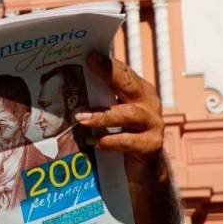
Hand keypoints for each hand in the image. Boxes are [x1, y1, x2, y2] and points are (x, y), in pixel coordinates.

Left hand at [76, 51, 165, 175]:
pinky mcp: (152, 145)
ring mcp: (153, 124)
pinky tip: (93, 142)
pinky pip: (129, 141)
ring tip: (80, 117)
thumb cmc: (123, 135)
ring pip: (129, 115)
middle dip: (110, 74)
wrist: (145, 168)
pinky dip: (109, 141)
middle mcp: (149, 103)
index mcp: (139, 91)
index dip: (108, 64)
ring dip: (103, 115)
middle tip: (89, 65)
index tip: (90, 55)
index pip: (124, 72)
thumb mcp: (113, 114)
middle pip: (130, 85)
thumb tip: (69, 84)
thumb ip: (100, 99)